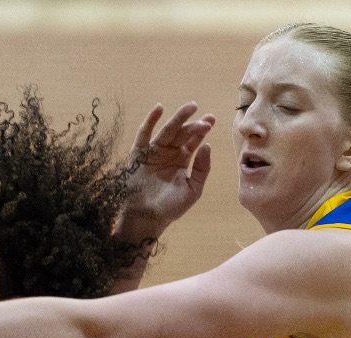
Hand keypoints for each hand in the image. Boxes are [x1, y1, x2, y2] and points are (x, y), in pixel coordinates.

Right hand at [118, 102, 213, 234]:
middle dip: (194, 123)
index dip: (201, 130)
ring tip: (191, 107)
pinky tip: (159, 109)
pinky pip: (144, 134)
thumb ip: (201, 169)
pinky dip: (150, 121)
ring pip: (167, 130)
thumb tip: (207, 146)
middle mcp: (168, 153)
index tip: (211, 120)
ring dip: (178, 118)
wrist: (147, 217)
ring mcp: (154, 151)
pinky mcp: (139, 153)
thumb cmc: (171, 206)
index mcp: (181, 160)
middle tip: (205, 116)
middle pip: (182, 133)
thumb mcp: (193, 189)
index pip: (193, 141)